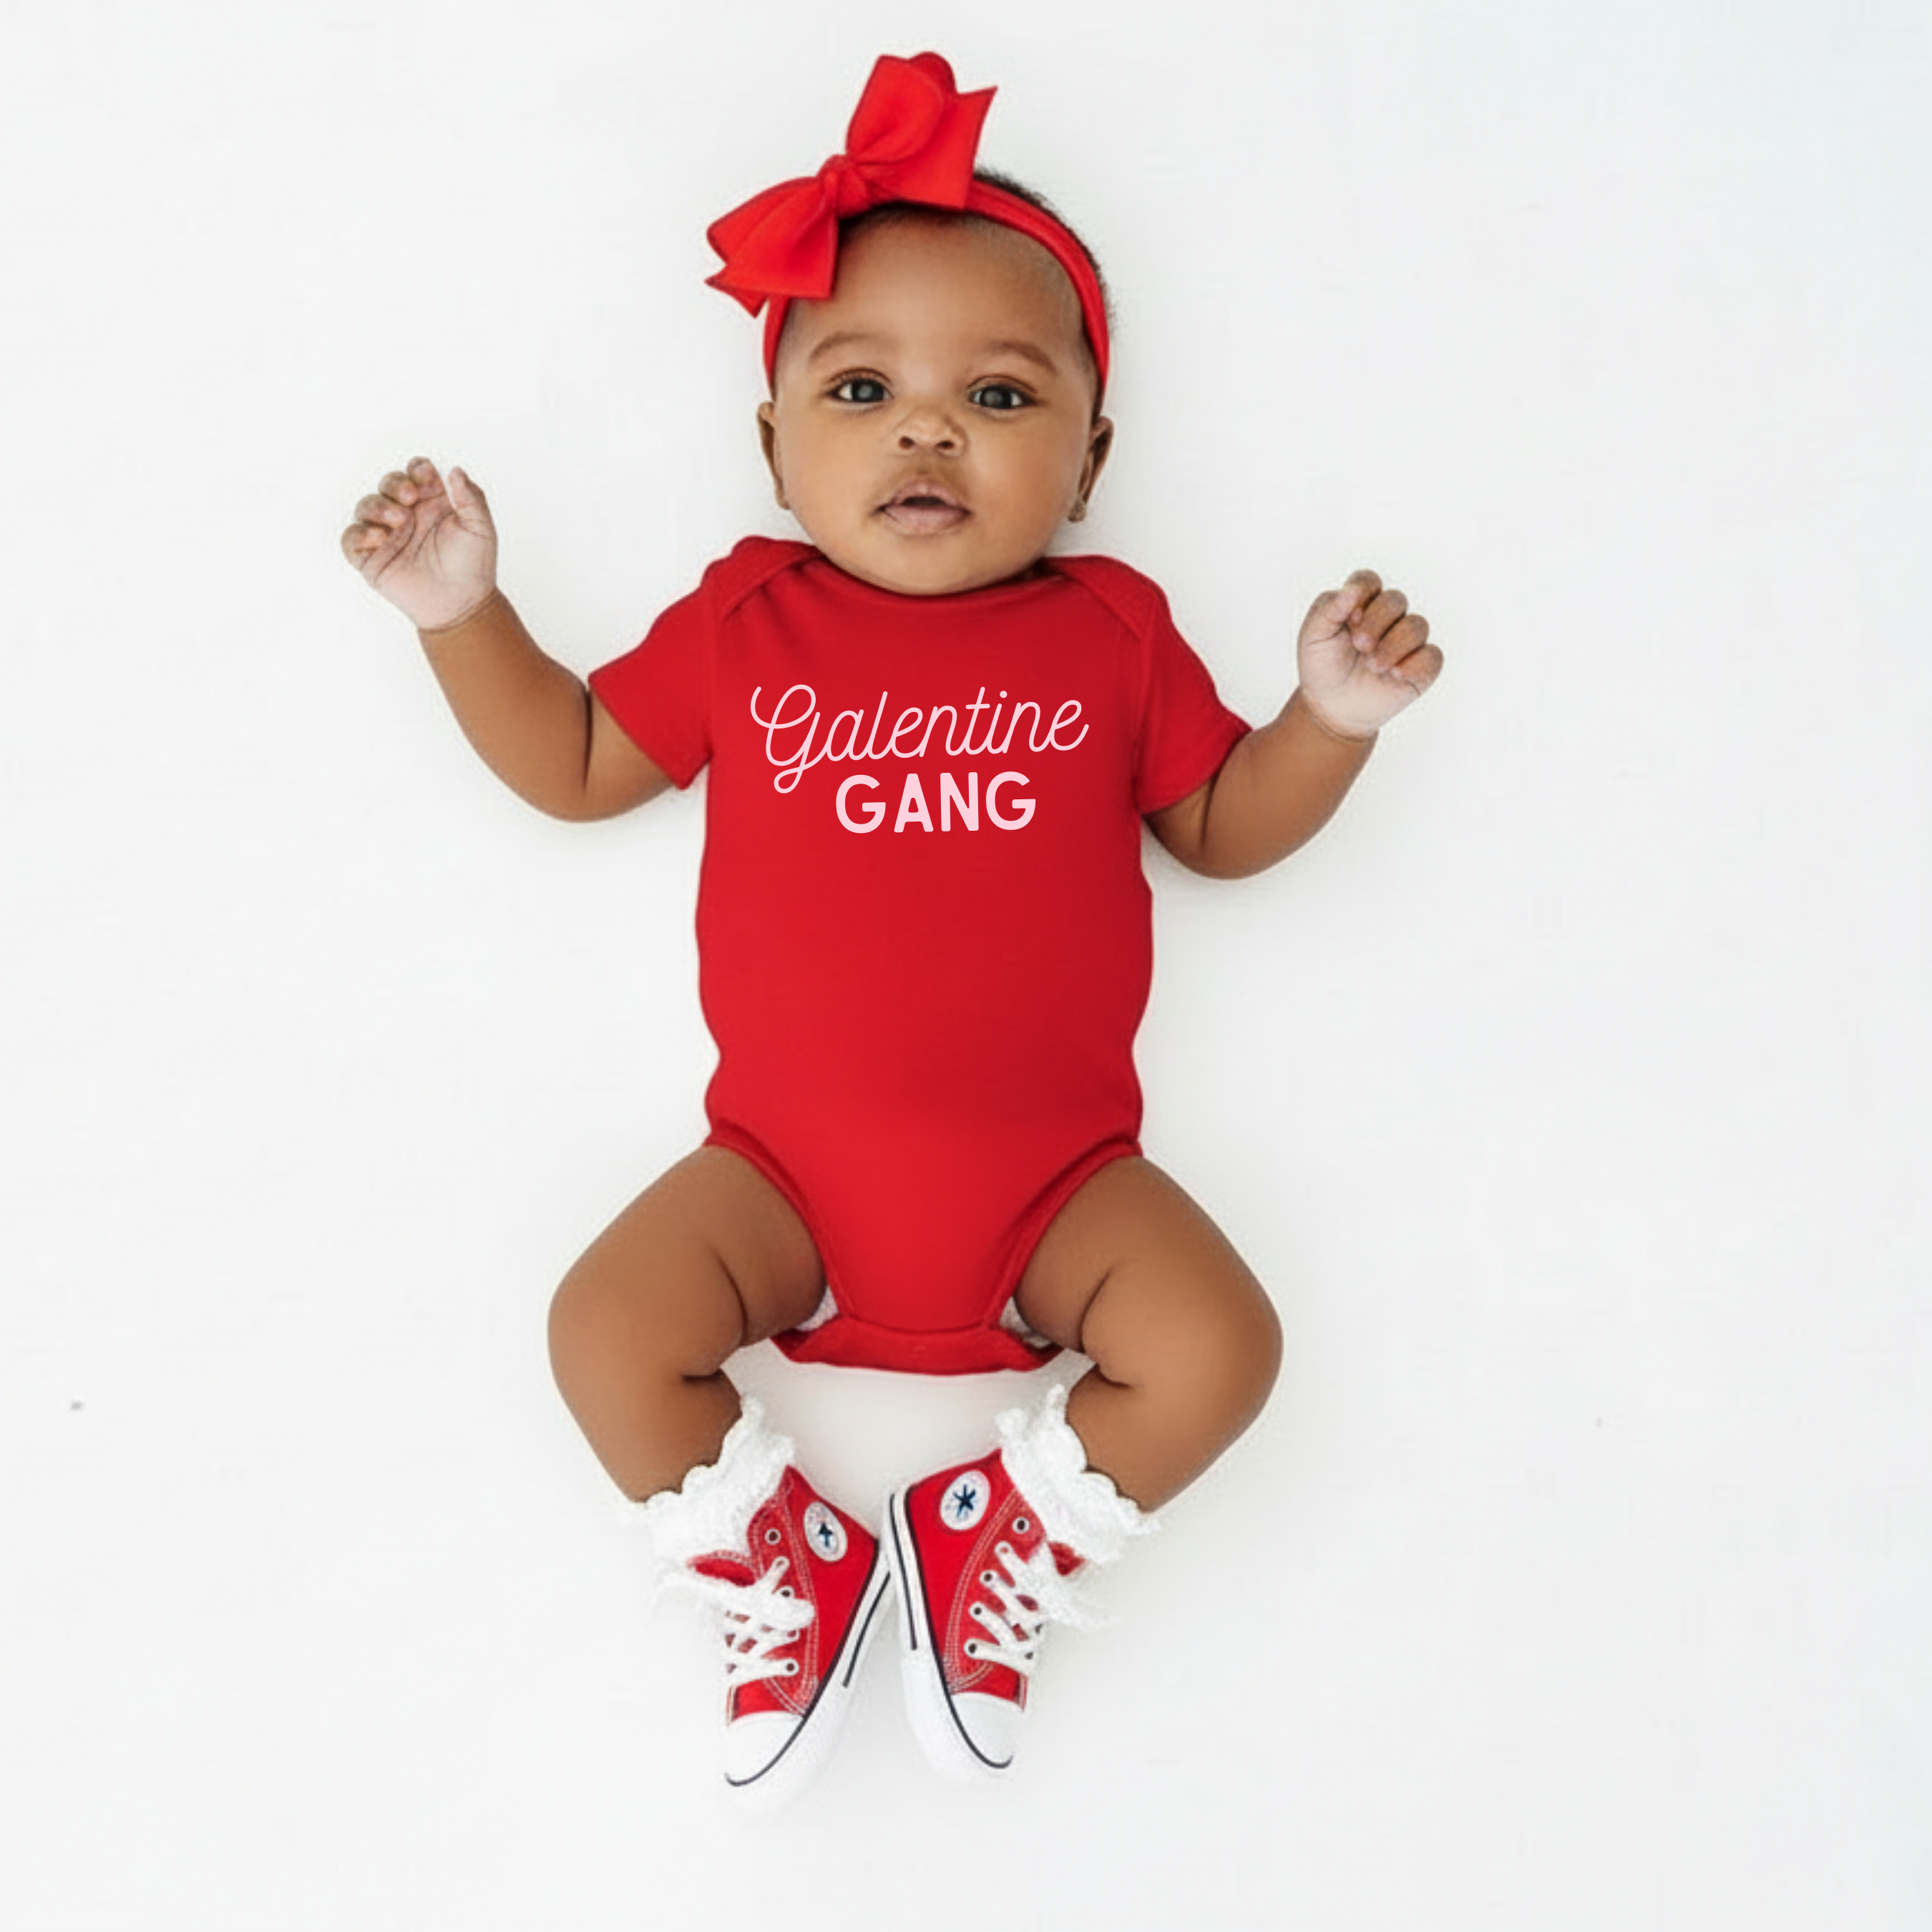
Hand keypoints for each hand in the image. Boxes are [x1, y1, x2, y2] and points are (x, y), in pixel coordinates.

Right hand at [340, 457, 498, 629]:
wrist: (462, 604)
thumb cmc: (473, 567)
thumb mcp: (481, 529)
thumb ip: (471, 498)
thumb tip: (455, 470)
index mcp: (432, 502)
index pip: (415, 473)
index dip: (417, 469)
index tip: (426, 477)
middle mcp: (407, 515)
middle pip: (388, 484)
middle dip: (395, 484)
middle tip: (410, 497)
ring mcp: (388, 535)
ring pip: (366, 506)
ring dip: (377, 506)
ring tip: (398, 521)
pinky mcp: (372, 558)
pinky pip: (351, 539)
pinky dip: (359, 533)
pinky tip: (379, 537)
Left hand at [1295, 569, 1443, 739]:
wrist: (1332, 706)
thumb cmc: (1322, 667)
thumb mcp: (1313, 636)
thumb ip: (1328, 608)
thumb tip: (1352, 590)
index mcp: (1360, 602)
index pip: (1368, 581)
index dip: (1361, 595)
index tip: (1348, 619)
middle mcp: (1388, 616)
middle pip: (1396, 600)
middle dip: (1377, 623)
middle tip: (1360, 645)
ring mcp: (1407, 639)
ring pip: (1417, 626)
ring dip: (1394, 646)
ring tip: (1373, 666)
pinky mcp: (1422, 665)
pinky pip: (1432, 656)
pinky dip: (1414, 665)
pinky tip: (1394, 676)